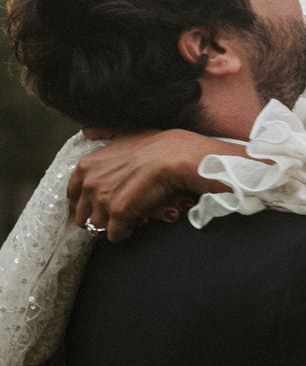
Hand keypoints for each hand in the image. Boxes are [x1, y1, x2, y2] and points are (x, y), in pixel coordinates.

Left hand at [67, 130, 228, 243]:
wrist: (173, 156)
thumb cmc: (153, 144)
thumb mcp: (123, 133)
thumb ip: (102, 133)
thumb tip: (88, 131)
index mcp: (86, 166)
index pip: (72, 194)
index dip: (84, 203)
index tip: (95, 206)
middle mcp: (90, 183)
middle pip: (81, 215)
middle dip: (96, 218)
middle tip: (112, 217)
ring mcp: (103, 200)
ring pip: (97, 227)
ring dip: (111, 226)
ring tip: (127, 219)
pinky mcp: (119, 214)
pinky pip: (114, 235)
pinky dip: (124, 233)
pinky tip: (135, 224)